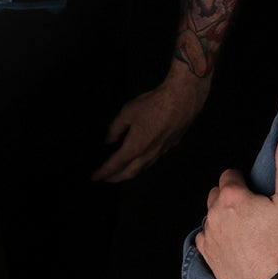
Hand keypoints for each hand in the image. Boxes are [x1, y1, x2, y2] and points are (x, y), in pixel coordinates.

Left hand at [92, 71, 210, 181]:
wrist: (182, 99)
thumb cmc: (154, 104)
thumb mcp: (127, 112)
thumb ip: (115, 128)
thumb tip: (109, 140)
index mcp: (135, 147)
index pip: (115, 165)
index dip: (103, 172)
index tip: (95, 177)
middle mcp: (148, 154)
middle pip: (129, 173)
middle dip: (115, 178)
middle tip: (106, 179)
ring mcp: (161, 152)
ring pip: (142, 169)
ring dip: (129, 173)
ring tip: (121, 173)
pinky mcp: (171, 146)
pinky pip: (153, 161)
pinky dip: (142, 165)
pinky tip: (140, 160)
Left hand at [195, 135, 277, 278]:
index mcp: (233, 196)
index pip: (230, 175)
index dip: (243, 180)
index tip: (255, 190)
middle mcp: (214, 213)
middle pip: (217, 194)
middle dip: (230, 196)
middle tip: (251, 208)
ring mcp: (209, 235)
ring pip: (210, 216)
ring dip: (222, 217)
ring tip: (244, 227)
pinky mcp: (208, 256)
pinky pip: (205, 239)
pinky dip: (215, 238)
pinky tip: (231, 243)